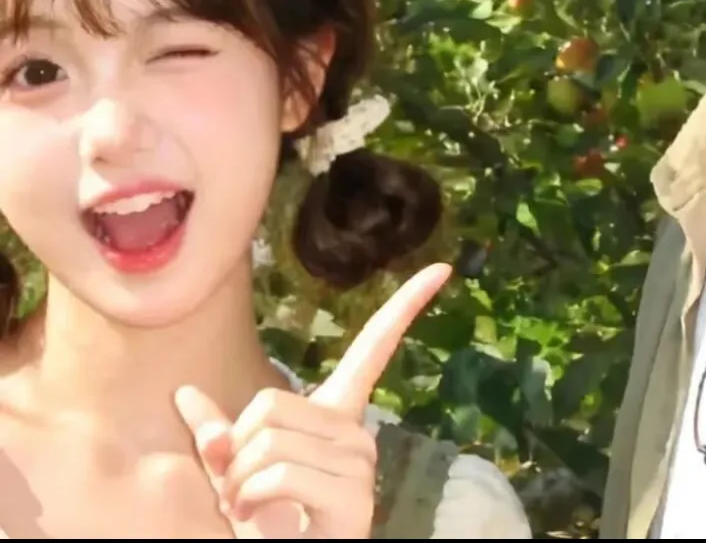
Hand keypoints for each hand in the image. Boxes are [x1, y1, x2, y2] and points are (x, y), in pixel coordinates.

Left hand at [174, 263, 451, 538]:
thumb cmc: (262, 527)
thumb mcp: (236, 475)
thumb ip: (220, 437)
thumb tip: (185, 394)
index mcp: (338, 418)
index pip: (375, 349)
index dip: (406, 306)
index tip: (440, 268)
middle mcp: (358, 434)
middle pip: (271, 405)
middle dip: (237, 451)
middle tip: (240, 490)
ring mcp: (360, 465)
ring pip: (269, 443)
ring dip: (238, 483)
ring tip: (248, 511)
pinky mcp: (353, 499)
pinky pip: (281, 475)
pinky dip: (251, 499)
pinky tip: (258, 523)